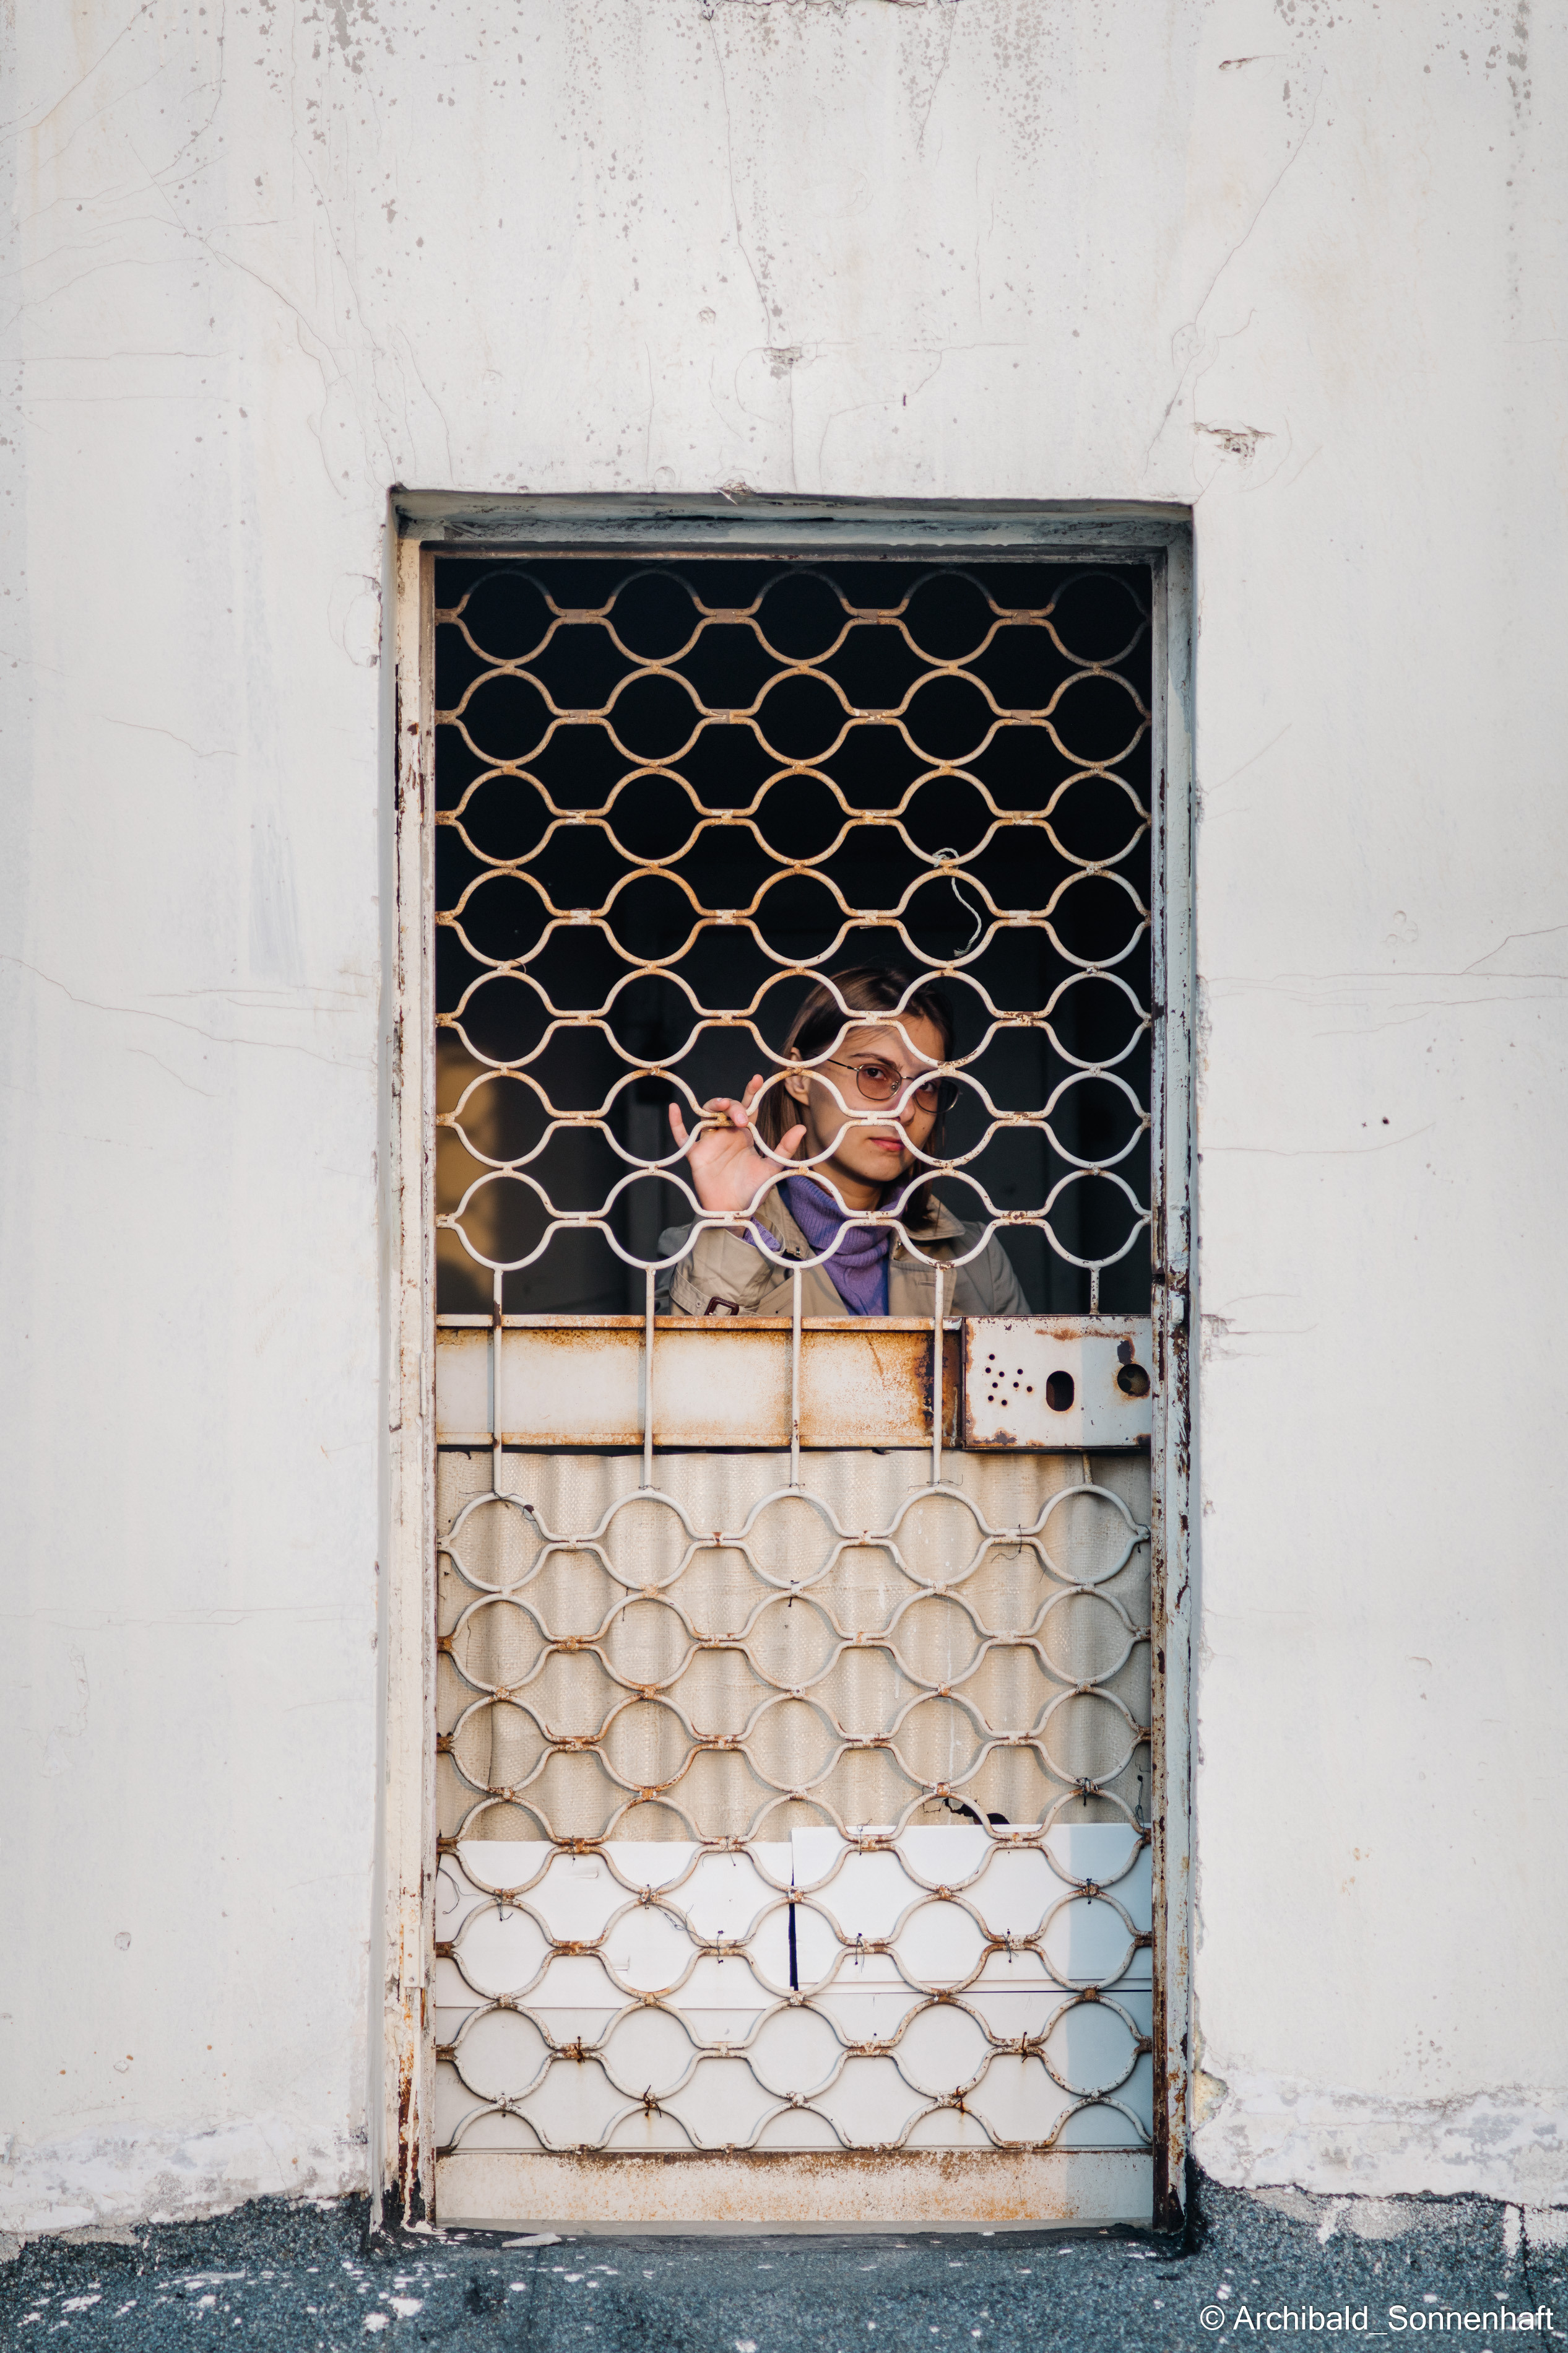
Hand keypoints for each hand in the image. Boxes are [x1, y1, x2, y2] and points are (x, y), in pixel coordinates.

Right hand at [668, 1074, 805, 1219]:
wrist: (736, 1211)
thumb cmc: (753, 1191)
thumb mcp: (772, 1168)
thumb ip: (784, 1149)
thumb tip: (802, 1128)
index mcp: (745, 1135)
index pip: (747, 1108)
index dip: (751, 1093)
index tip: (757, 1079)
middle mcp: (727, 1135)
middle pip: (726, 1108)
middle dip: (734, 1106)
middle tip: (743, 1119)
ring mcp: (710, 1143)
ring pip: (706, 1115)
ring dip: (713, 1106)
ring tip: (722, 1107)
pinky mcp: (696, 1154)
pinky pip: (682, 1136)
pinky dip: (676, 1123)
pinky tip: (674, 1108)